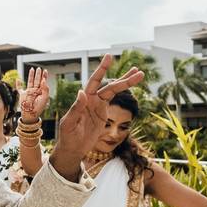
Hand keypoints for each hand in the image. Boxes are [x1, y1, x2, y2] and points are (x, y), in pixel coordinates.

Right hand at [18, 67, 48, 121]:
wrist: (31, 113)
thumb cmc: (39, 107)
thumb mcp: (45, 98)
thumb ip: (45, 89)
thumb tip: (44, 80)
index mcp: (41, 91)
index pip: (43, 82)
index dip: (44, 76)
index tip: (45, 71)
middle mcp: (35, 91)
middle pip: (37, 80)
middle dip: (38, 74)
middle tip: (39, 68)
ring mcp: (28, 92)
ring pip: (30, 81)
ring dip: (31, 75)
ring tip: (32, 69)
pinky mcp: (22, 94)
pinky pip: (19, 88)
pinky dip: (18, 84)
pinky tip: (18, 79)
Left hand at [50, 54, 144, 178]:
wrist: (72, 148)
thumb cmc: (67, 136)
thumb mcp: (69, 123)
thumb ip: (76, 108)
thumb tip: (82, 91)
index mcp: (83, 99)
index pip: (93, 81)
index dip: (101, 70)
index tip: (109, 57)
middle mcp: (91, 99)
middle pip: (109, 85)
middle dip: (123, 78)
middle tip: (137, 69)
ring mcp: (98, 106)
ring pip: (114, 91)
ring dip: (126, 82)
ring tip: (140, 74)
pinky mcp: (103, 113)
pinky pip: (114, 100)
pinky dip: (122, 93)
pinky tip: (131, 85)